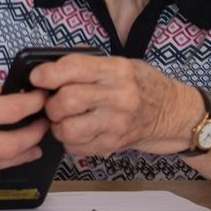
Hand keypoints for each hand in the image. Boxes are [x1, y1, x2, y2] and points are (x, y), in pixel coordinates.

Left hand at [28, 53, 196, 155]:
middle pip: (67, 101)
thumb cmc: (142, 85)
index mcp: (116, 71)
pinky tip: (76, 131)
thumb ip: (87, 64)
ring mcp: (116, 124)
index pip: (73, 68)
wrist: (173, 113)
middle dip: (50, 102)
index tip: (37, 78)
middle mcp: (117, 97)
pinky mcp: (113, 144)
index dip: (47, 74)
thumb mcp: (120, 64)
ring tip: (62, 118)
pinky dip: (68, 141)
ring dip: (57, 125)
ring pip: (68, 129)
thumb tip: (49, 67)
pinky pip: (76, 147)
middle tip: (52, 101)